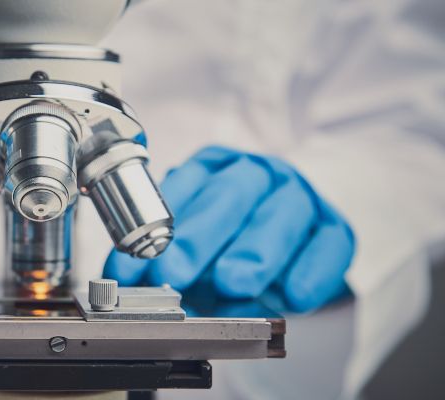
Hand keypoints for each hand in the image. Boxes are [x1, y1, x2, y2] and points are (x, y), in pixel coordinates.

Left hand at [104, 146, 354, 311]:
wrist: (284, 256)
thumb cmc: (225, 248)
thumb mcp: (190, 252)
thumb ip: (165, 262)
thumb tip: (137, 286)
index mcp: (211, 169)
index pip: (180, 189)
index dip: (153, 228)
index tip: (132, 266)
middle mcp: (255, 174)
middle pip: (230, 194)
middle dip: (199, 236)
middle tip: (177, 271)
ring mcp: (298, 196)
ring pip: (282, 213)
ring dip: (255, 251)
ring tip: (232, 283)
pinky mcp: (334, 228)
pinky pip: (329, 245)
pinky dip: (310, 272)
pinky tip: (291, 296)